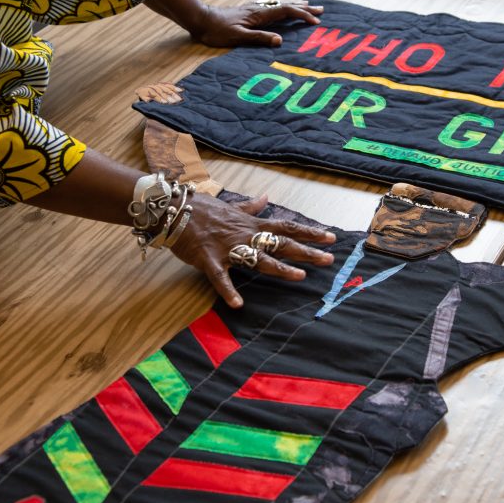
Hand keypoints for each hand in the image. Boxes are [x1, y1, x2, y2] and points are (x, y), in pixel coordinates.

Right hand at [171, 192, 335, 307]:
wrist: (173, 209)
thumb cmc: (200, 209)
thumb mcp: (230, 206)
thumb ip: (250, 207)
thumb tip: (266, 198)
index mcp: (251, 224)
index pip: (286, 227)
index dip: (309, 232)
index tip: (330, 237)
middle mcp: (245, 235)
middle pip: (281, 243)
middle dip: (306, 251)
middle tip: (328, 259)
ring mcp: (228, 247)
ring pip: (258, 258)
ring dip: (279, 268)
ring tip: (300, 277)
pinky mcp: (209, 260)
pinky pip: (220, 277)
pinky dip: (228, 290)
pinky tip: (237, 304)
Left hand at [189, 1, 322, 47]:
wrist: (201, 19)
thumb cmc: (217, 31)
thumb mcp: (238, 38)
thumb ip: (259, 38)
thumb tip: (280, 41)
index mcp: (259, 15)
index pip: (287, 12)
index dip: (303, 15)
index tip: (316, 21)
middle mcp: (259, 9)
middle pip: (287, 6)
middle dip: (305, 8)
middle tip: (321, 10)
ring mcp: (255, 9)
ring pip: (280, 5)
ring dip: (296, 6)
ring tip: (308, 6)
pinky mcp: (250, 12)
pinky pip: (273, 8)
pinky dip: (284, 8)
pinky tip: (283, 10)